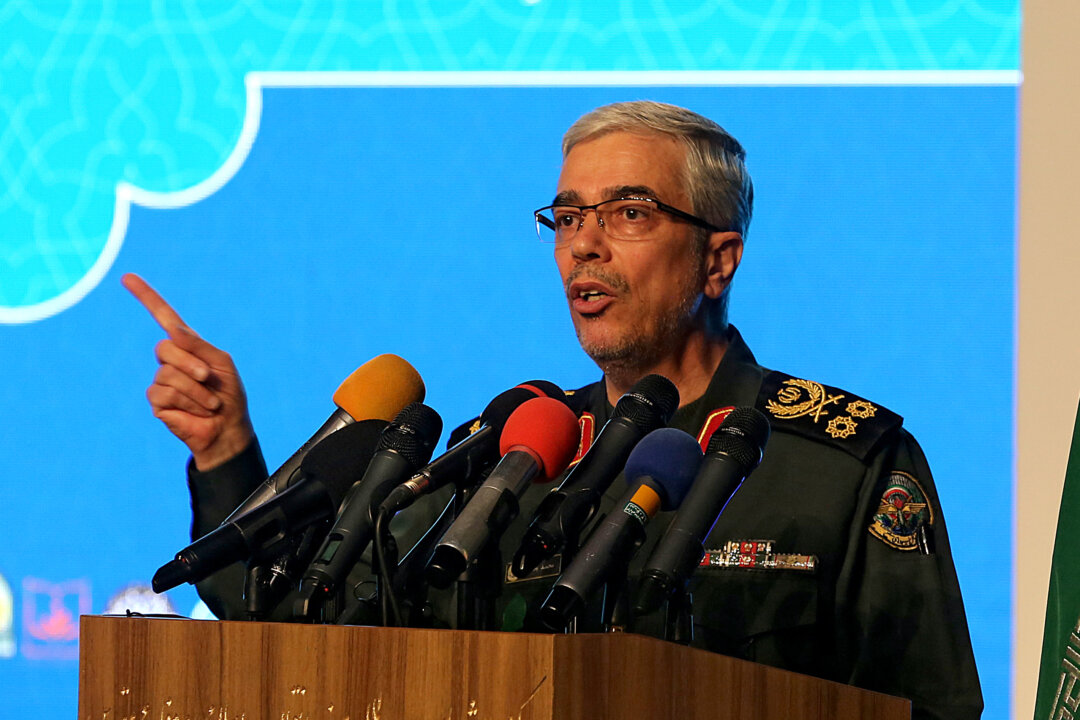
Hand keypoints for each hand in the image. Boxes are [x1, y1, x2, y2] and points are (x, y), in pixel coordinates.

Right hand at [123, 273, 254, 470]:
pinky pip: (164, 393)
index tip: (128, 277)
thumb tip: (173, 331)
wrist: (228, 427)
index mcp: (189, 345)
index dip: (146, 297)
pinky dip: (187, 401)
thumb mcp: (221, 363)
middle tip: (208, 379)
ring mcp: (161, 379)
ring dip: (196, 390)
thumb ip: (199, 346)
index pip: (164, 316)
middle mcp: (171, 359)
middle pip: (166, 348)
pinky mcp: (157, 400)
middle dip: (192, 364)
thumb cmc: (229, 394)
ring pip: (168, 374)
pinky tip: (196, 411)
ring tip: (209, 402)